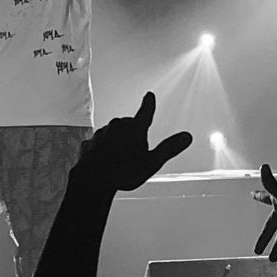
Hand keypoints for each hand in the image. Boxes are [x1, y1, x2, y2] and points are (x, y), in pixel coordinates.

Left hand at [75, 91, 191, 190]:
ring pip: (113, 134)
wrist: (92, 180)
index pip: (145, 112)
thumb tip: (187, 136)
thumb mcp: (152, 163)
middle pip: (128, 126)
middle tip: (134, 157)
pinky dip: (103, 150)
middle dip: (132, 135)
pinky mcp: (90, 142)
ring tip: (119, 163)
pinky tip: (104, 163)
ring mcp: (101, 133)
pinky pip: (99, 144)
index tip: (149, 96)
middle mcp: (117, 125)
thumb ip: (169, 148)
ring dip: (116, 143)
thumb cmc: (124, 172)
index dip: (148, 104)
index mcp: (134, 128)